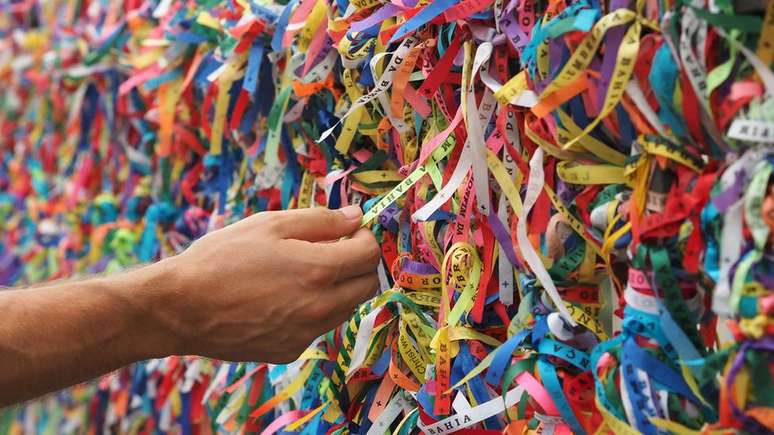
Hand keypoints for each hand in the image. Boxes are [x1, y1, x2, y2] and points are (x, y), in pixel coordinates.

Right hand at [150, 206, 379, 362]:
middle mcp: (320, 307)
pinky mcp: (290, 350)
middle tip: (336, 249)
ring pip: (345, 308)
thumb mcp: (270, 225)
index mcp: (318, 270)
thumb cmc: (221, 258)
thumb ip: (320, 220)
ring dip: (339, 288)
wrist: (180, 308)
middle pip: (367, 286)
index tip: (352, 230)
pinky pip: (317, 327)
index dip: (365, 237)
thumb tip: (356, 216)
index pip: (369, 255)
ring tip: (305, 272)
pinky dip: (313, 310)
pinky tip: (283, 298)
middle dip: (359, 264)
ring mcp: (306, 333)